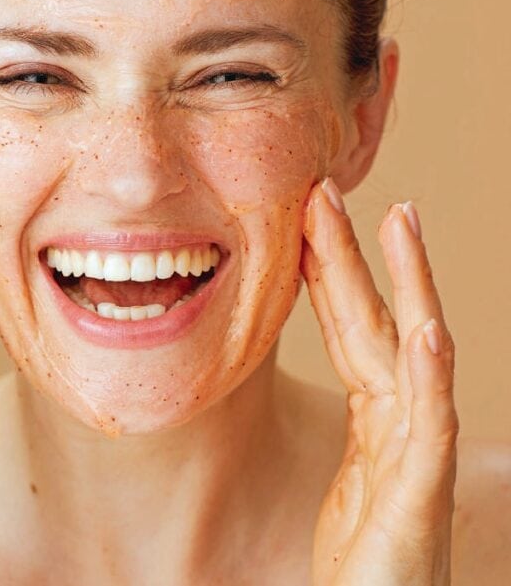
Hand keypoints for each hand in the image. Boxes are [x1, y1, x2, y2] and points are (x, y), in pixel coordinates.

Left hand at [302, 178, 457, 585]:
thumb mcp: (349, 483)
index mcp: (377, 419)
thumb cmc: (368, 563)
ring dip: (407, 285)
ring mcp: (415, 455)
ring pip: (412, 353)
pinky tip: (429, 329)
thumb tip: (336, 388)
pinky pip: (429, 426)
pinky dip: (431, 376)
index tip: (306, 216)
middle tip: (329, 188)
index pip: (350, 329)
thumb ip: (352, 433)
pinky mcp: (419, 496)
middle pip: (376, 322)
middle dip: (353, 255)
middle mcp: (401, 425)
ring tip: (400, 222)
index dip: (330, 272)